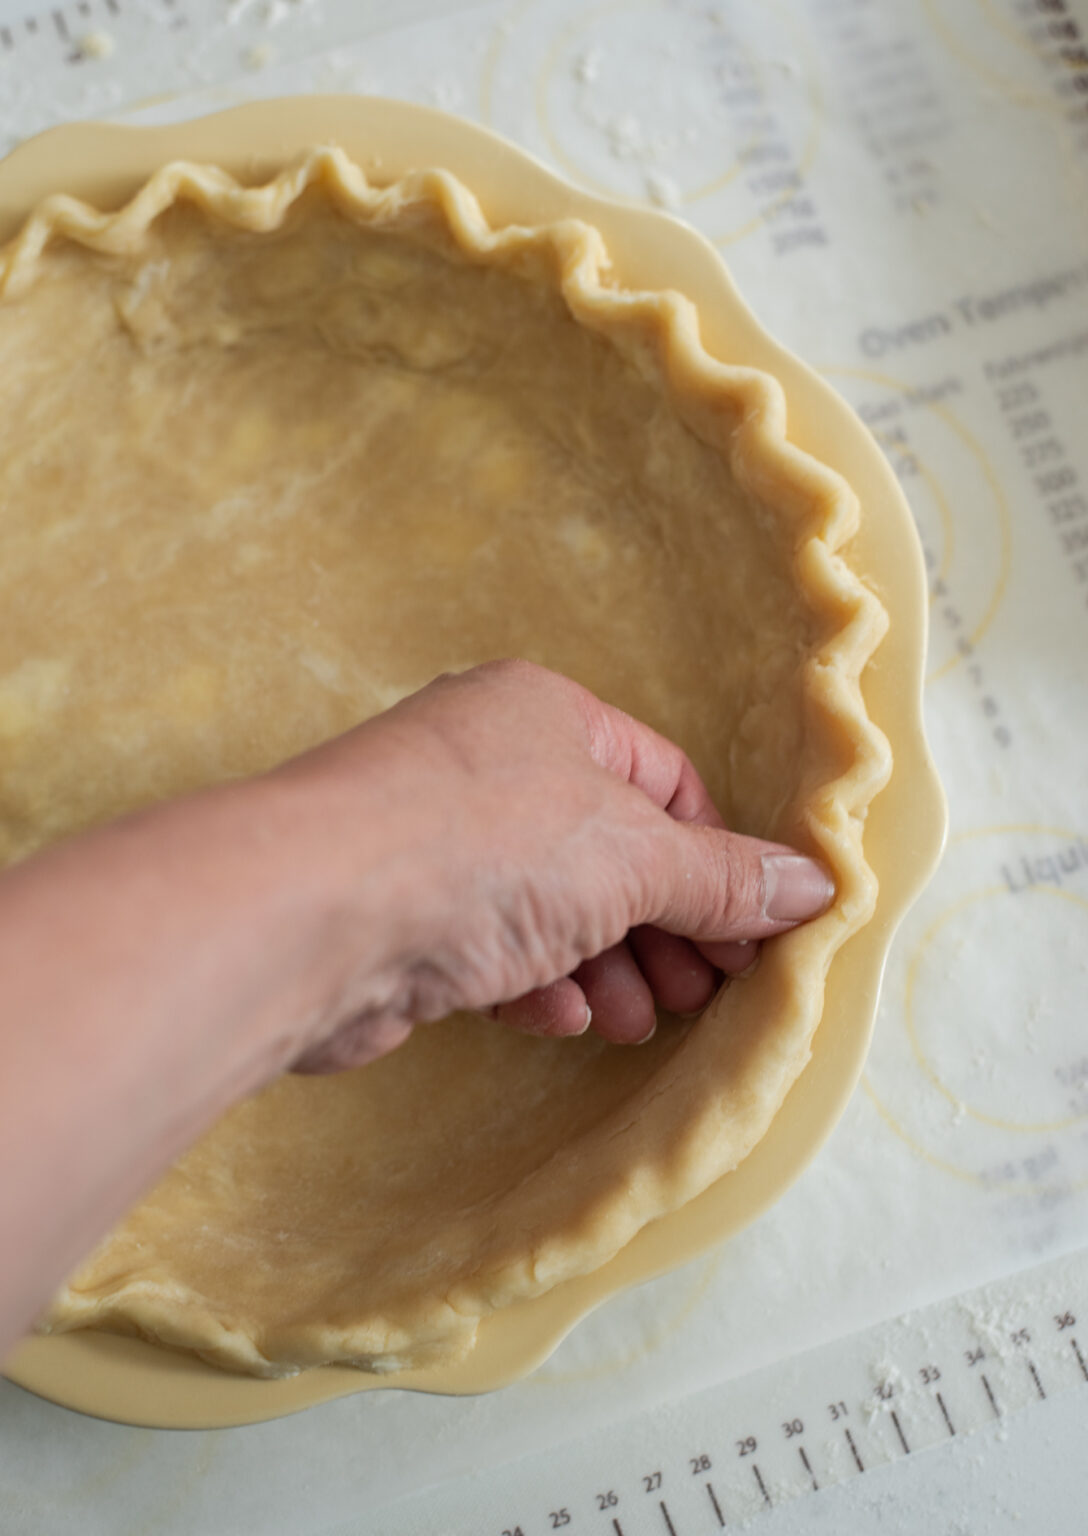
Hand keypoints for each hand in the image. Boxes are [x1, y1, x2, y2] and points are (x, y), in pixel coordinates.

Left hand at [280, 660, 833, 1071]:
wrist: (309, 914)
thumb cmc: (478, 849)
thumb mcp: (631, 859)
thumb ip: (722, 879)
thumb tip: (814, 883)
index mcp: (545, 714)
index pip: (663, 781)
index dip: (717, 860)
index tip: (753, 936)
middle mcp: (486, 764)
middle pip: (608, 850)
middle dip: (662, 927)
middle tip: (702, 992)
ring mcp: (434, 838)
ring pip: (549, 905)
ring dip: (603, 966)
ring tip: (633, 1018)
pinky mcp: (397, 914)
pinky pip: (488, 945)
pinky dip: (532, 981)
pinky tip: (553, 1016)